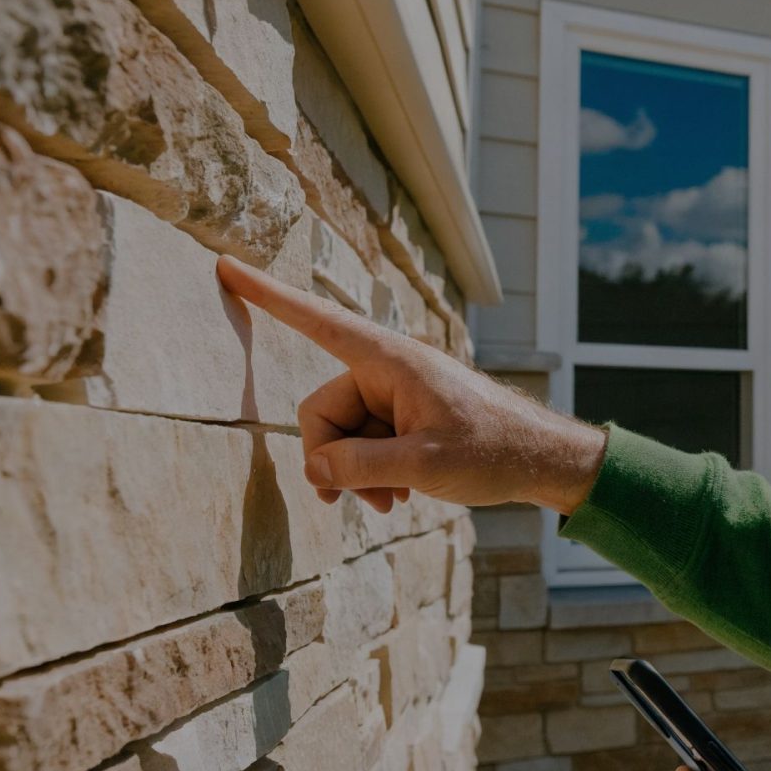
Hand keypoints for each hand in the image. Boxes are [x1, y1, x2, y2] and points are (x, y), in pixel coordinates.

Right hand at [214, 256, 607, 512]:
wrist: (544, 461)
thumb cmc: (494, 450)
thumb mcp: (422, 464)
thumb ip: (358, 465)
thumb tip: (314, 468)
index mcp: (389, 360)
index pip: (317, 321)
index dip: (268, 298)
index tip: (226, 268)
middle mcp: (387, 370)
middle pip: (323, 413)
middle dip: (335, 462)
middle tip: (364, 501)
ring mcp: (395, 396)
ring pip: (343, 437)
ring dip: (358, 475)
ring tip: (392, 502)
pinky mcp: (404, 419)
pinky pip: (365, 445)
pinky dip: (375, 473)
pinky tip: (401, 496)